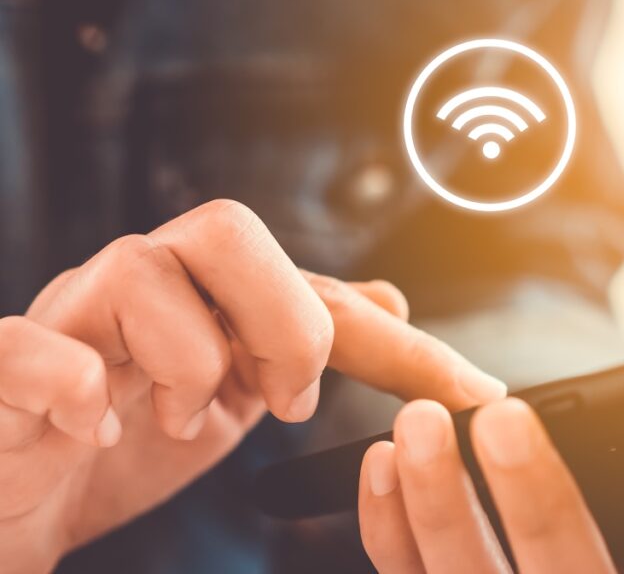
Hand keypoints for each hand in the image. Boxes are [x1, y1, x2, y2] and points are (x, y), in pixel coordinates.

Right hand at [0, 199, 505, 572]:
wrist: (26, 491)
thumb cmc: (129, 438)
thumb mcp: (240, 394)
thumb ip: (304, 342)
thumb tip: (390, 298)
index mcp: (212, 295)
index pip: (324, 294)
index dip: (403, 346)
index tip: (477, 396)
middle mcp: (148, 283)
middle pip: (231, 230)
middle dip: (282, 322)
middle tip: (281, 399)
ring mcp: (73, 314)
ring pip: (142, 269)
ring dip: (190, 364)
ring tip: (187, 423)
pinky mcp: (9, 364)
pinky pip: (33, 345)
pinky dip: (80, 386)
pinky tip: (100, 426)